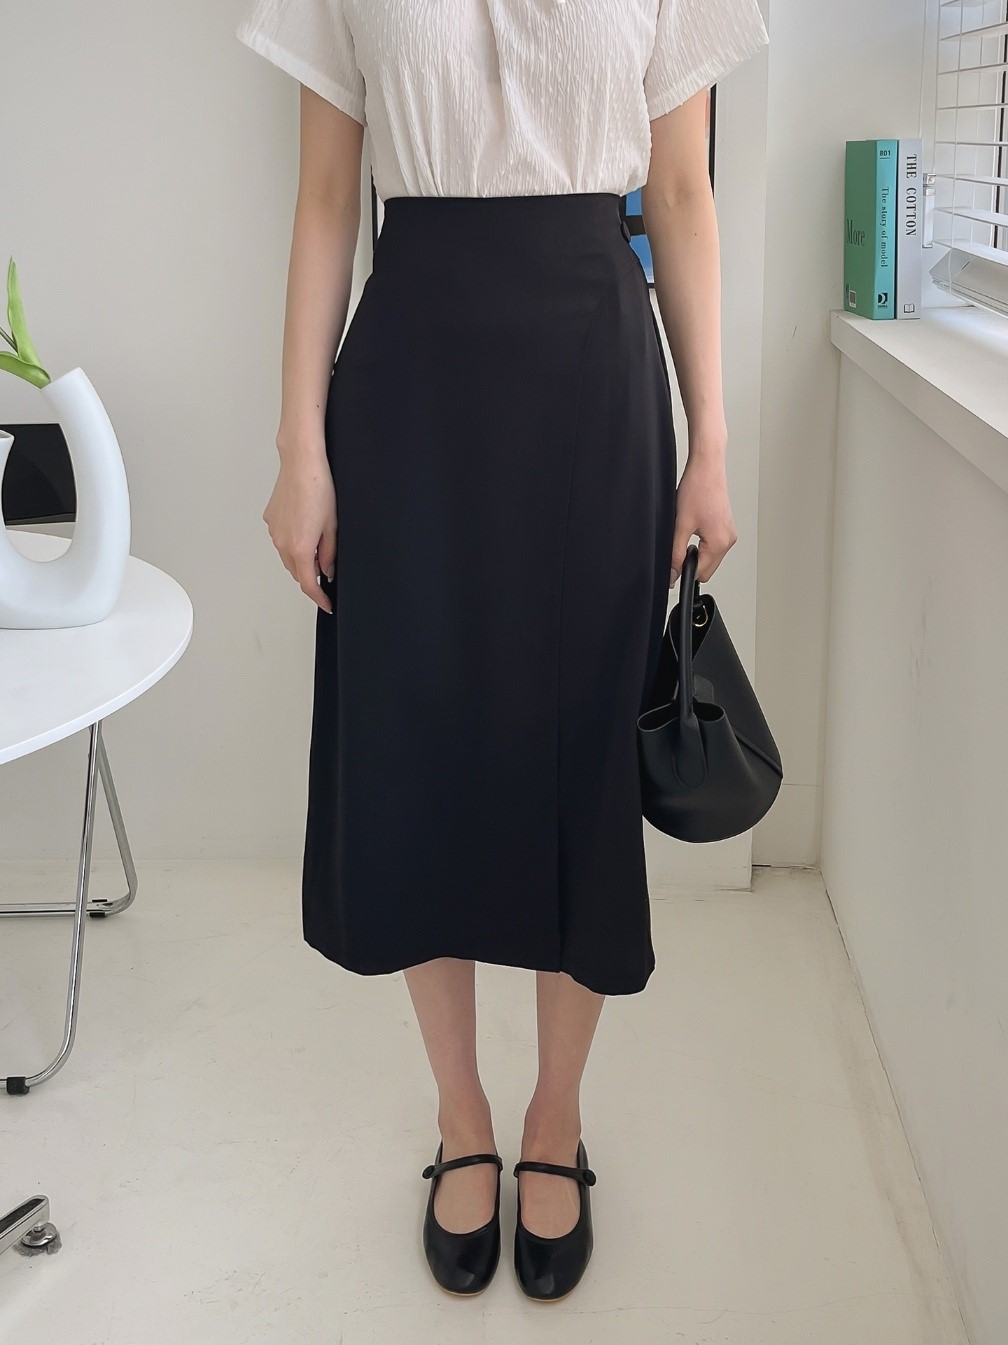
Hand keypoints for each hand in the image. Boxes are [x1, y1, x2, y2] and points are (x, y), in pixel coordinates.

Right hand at [263, 451, 337, 613]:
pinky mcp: (270, 520)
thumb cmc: (319, 489)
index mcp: (300, 548)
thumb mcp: (332, 526)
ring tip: (317, 544)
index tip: (326, 604)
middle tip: (326, 570)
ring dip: (301, 559)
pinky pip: (281, 540)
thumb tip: (326, 570)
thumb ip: (329, 553)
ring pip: (287, 557)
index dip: (318, 598)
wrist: (301, 464)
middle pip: (296, 572)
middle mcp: (282, 543)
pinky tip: (304, 528)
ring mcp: (274, 531)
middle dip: (310, 577)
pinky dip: (292, 542)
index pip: (308, 584)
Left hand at [670, 435, 737, 586]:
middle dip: (691, 562)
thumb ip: (676, 553)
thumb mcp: (680, 525)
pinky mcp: (726, 527)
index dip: (683, 570)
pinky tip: (694, 527)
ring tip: (687, 531)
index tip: (672, 561)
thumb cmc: (697, 489)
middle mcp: (728, 540)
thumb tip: (673, 574)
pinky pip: (713, 546)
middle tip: (679, 543)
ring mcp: (729, 534)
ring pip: (709, 558)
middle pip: (706, 569)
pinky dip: (702, 543)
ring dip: (696, 552)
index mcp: (719, 542)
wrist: (706, 467)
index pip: (700, 573)